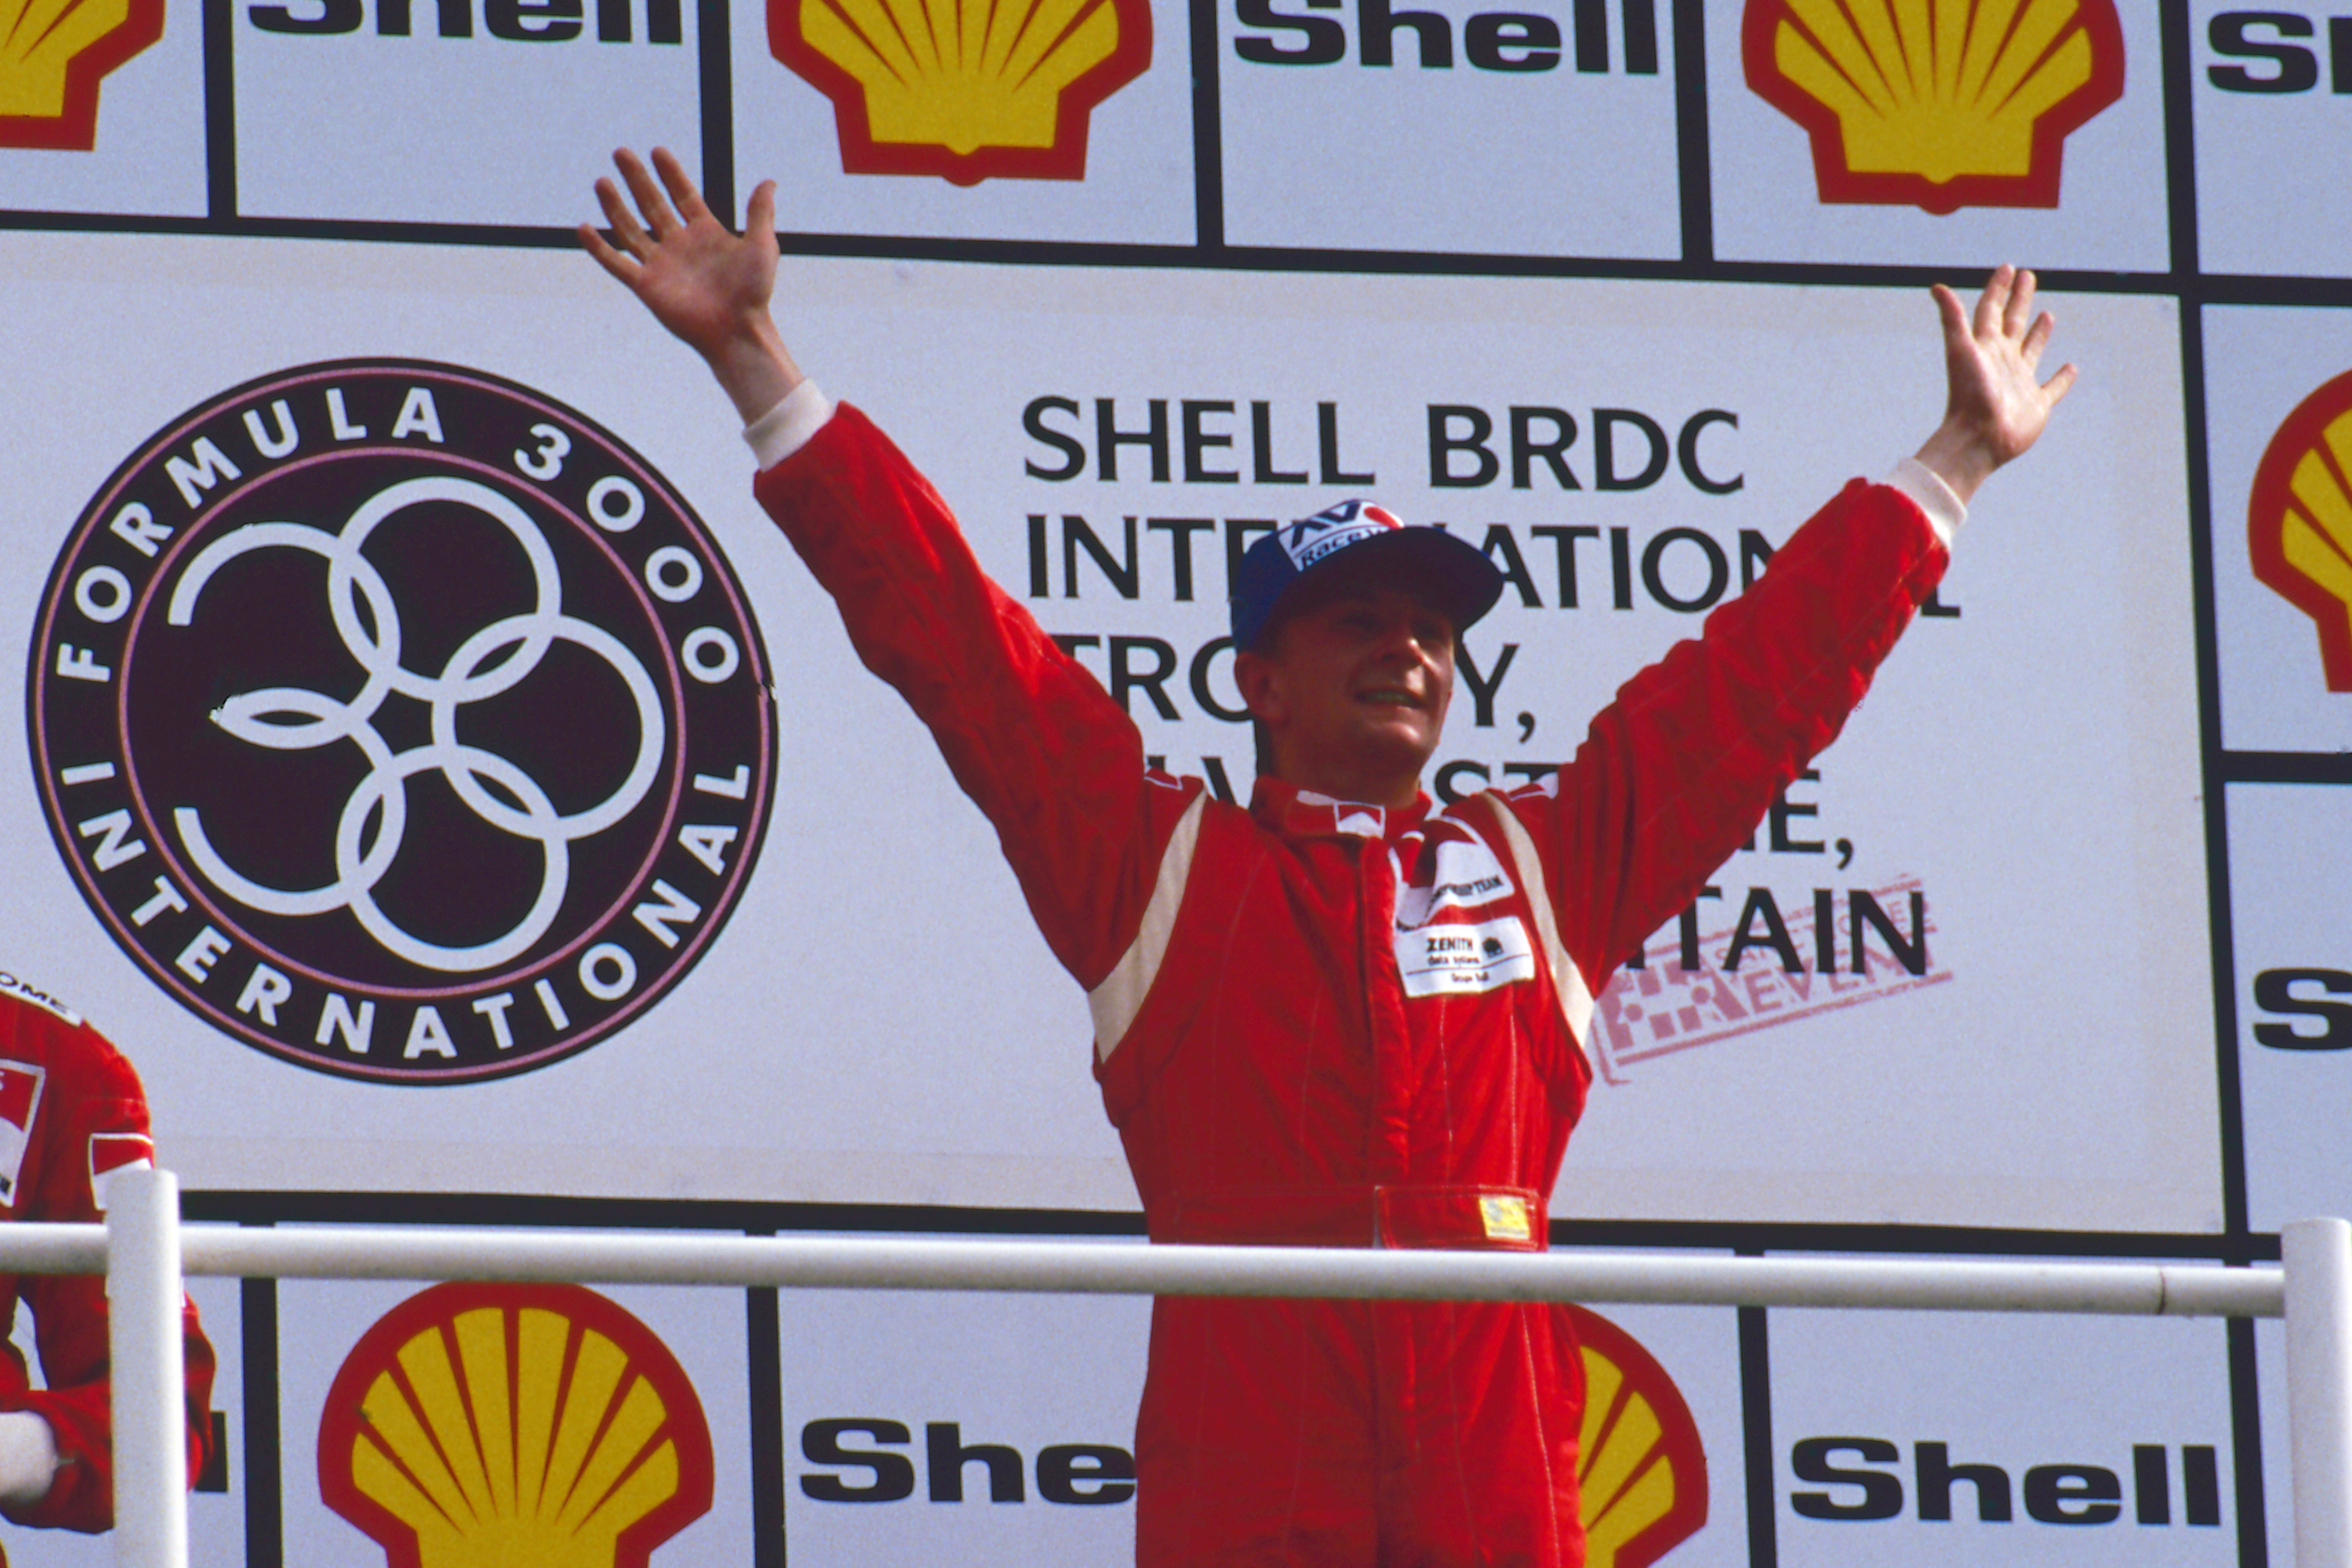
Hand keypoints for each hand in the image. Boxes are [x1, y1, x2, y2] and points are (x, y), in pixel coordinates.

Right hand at [578, 147, 803, 424]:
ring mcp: (660, 265)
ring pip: (630, 229)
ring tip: (601, 181)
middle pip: (652, 205)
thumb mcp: (762, 246)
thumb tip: (769, 182)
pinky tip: (583, 227)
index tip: (657, 151)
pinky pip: (616, 264)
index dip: (671, 174)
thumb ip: (760, 213)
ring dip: (614, 206)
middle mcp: (679, 245)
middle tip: (621, 152)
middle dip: (637, 179)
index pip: (683, 195)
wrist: (738, 330)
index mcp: (705, 233)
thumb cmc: (753, 293)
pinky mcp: (646, 286)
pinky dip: (599, 248)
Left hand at [1913, 264, 2077, 505]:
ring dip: (2038, 333)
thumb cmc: (1968, 395)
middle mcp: (2001, 361)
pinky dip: (2063, 379)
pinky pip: (2053, 388)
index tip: (2008, 268)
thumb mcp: (1960, 350)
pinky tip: (2071, 367)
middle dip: (2019, 300)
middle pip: (2012, 323)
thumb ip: (1952, 317)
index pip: (1990, 310)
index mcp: (1984, 347)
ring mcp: (2019, 382)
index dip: (1998, 289)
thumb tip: (1936, 286)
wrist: (1977, 438)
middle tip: (2028, 277)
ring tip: (2047, 315)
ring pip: (2031, 350)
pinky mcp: (2036, 404)